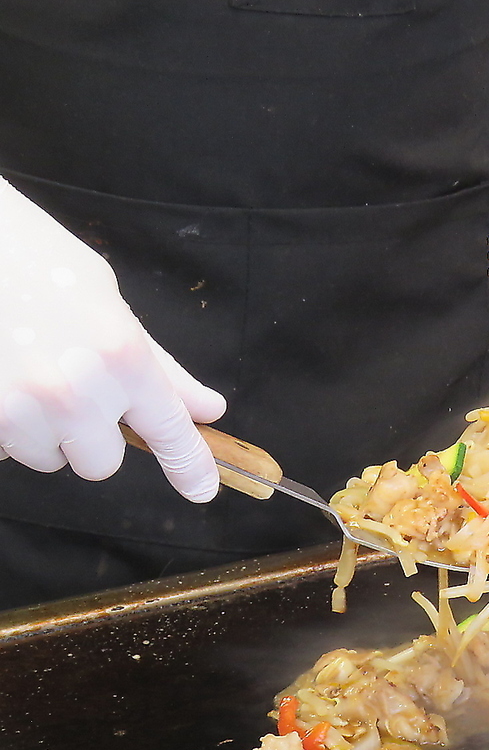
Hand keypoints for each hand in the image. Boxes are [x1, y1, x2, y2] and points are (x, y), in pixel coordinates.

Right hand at [0, 179, 225, 501]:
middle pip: (101, 463)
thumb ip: (158, 367)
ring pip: (48, 458)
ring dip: (41, 430)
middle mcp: (76, 391)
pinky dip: (3, 425)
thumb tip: (206, 408)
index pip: (169, 429)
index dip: (190, 465)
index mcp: (120, 356)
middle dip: (89, 436)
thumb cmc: (31, 261)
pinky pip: (4, 449)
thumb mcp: (107, 304)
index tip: (202, 488)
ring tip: (21, 370)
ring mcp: (20, 409)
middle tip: (68, 385)